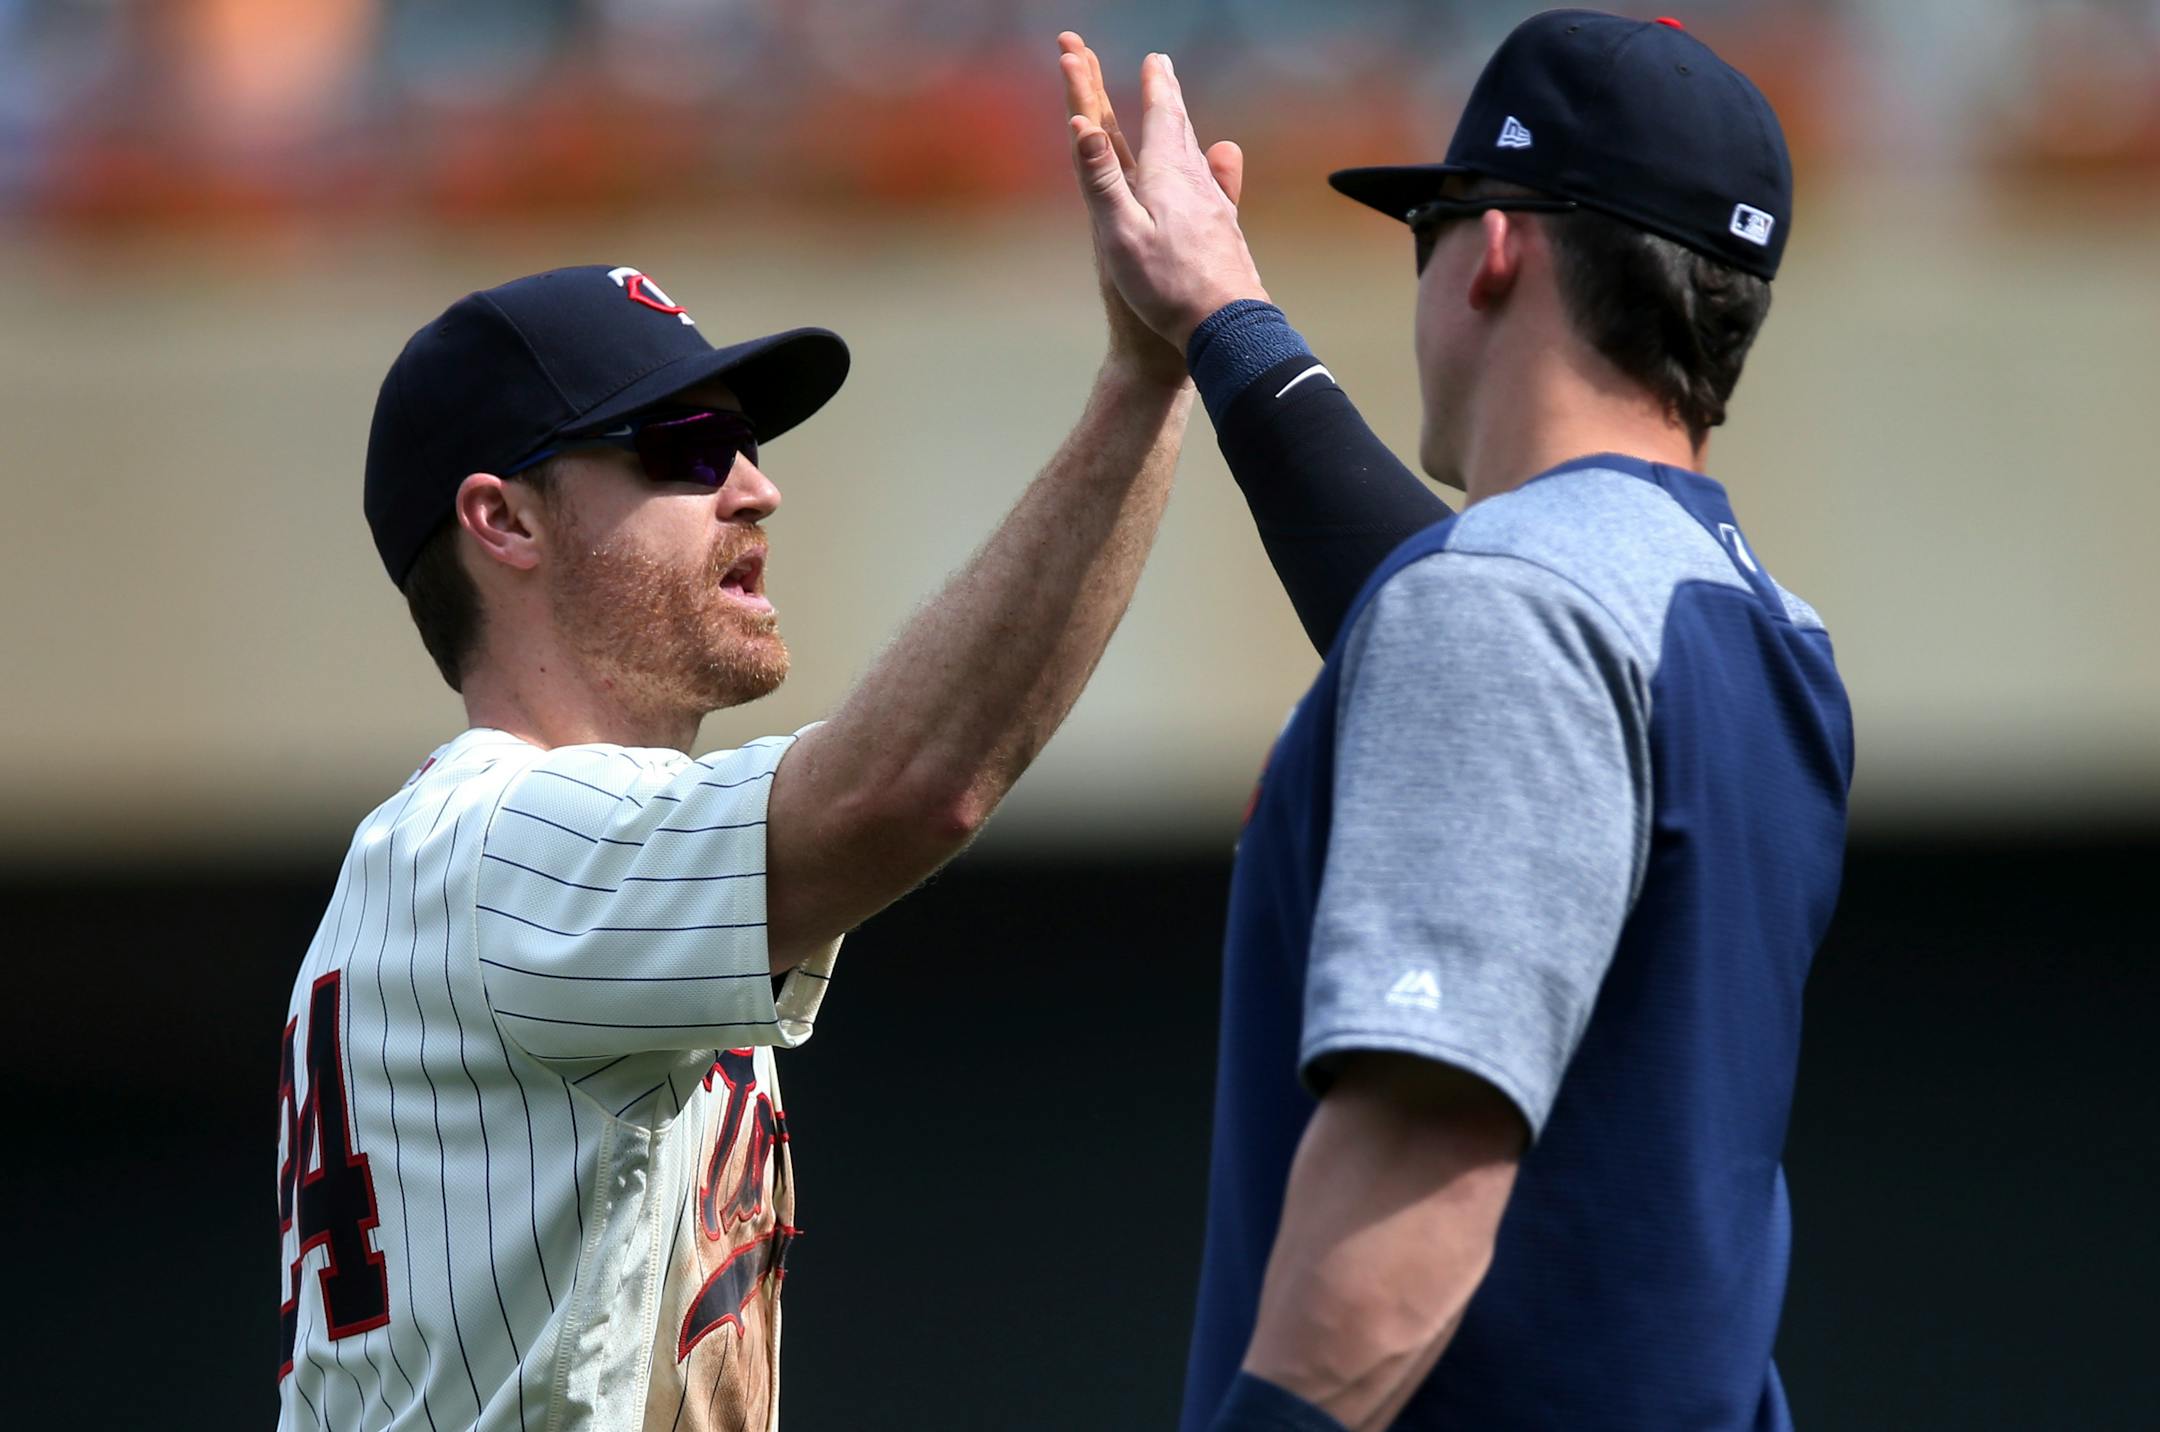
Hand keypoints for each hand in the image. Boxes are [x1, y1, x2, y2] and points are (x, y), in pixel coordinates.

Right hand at [1058, 34, 1266, 354]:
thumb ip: (1101, 179)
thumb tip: (1081, 125)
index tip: (1155, 58)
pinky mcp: (1226, 230)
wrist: (1226, 327)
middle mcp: (1196, 183)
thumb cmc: (1168, 287)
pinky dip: (1206, 160)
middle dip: (1168, 95)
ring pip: (1197, 152)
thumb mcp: (1120, 235)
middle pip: (1181, 127)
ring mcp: (1216, 205)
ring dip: (1183, 124)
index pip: (1160, 118)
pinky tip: (1219, 163)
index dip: (1155, 87)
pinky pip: (1213, 181)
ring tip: (1178, 110)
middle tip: (1163, 68)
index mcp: (1166, 177)